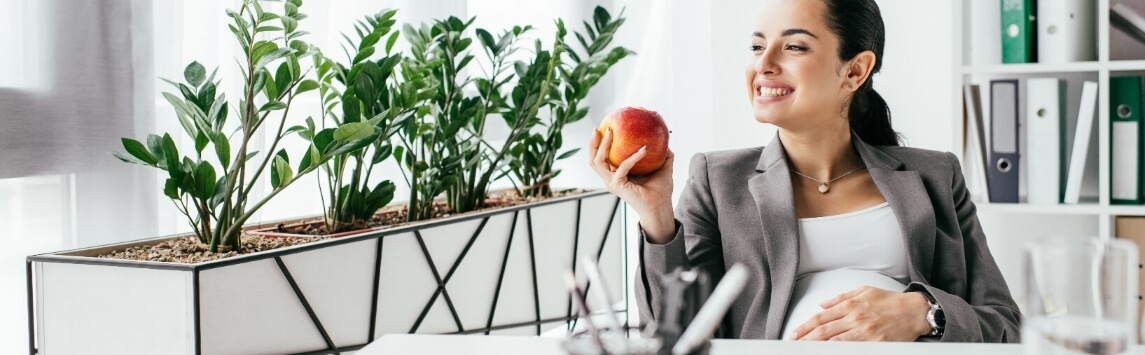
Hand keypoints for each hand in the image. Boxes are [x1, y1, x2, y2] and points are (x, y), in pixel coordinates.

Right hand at [588, 128, 675, 241]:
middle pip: (593, 159)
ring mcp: (612, 183)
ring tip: (611, 132)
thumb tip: (666, 141)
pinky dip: (632, 157)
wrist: (661, 207)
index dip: (600, 143)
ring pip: (598, 161)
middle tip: (603, 128)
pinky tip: (644, 150)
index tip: (606, 127)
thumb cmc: (660, 191)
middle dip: (594, 142)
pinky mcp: (617, 186)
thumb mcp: (663, 167)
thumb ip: (663, 155)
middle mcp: (611, 178)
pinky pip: (622, 167)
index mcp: (617, 174)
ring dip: (604, 145)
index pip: (602, 157)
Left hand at [792, 286, 930, 340]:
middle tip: (795, 344)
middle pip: (824, 331)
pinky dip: (840, 350)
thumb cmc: (890, 301)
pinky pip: (853, 348)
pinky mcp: (875, 343)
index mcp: (851, 305)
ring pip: (836, 341)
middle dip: (807, 338)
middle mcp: (855, 318)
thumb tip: (823, 304)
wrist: (914, 311)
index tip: (795, 333)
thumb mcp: (864, 291)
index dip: (805, 326)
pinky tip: (831, 351)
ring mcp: (865, 332)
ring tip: (806, 349)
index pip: (821, 318)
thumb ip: (841, 298)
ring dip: (819, 346)